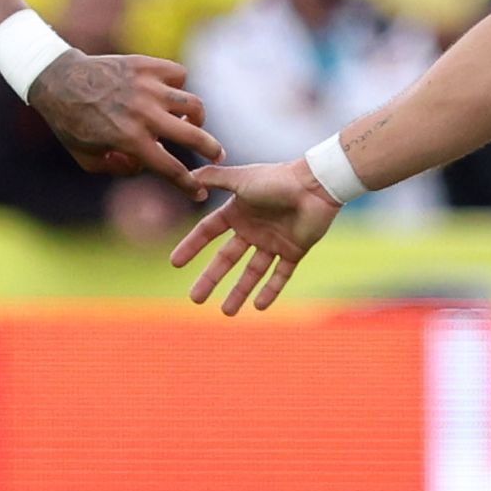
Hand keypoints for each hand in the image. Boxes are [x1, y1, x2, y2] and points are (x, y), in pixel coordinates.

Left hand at [31, 49, 222, 179]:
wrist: (58, 81)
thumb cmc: (71, 124)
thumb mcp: (87, 160)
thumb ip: (118, 170)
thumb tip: (143, 166)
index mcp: (130, 140)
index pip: (170, 169)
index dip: (189, 185)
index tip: (200, 193)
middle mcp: (143, 114)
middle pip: (193, 135)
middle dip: (211, 150)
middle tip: (217, 155)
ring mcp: (147, 87)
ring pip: (192, 103)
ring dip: (198, 117)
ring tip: (193, 122)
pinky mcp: (146, 66)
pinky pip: (178, 75)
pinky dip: (178, 85)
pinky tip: (169, 93)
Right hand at [167, 157, 340, 314]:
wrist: (315, 185)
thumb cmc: (277, 179)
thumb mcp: (239, 178)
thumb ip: (212, 178)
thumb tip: (186, 178)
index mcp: (238, 212)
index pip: (208, 232)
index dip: (191, 246)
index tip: (175, 263)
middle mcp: (253, 229)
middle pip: (226, 259)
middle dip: (210, 279)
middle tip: (195, 299)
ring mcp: (273, 241)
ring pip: (252, 272)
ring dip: (239, 292)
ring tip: (226, 312)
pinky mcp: (294, 251)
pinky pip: (280, 275)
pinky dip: (270, 290)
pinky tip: (258, 306)